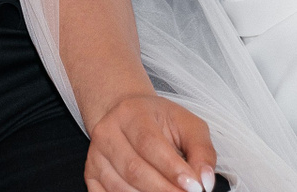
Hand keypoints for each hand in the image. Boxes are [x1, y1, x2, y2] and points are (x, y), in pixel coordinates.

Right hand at [85, 93, 217, 191]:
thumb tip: (205, 181)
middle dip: (164, 190)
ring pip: (120, 187)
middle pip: (134, 169)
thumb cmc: (160, 122)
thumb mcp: (187, 125)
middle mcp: (107, 131)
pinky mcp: (91, 174)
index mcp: (132, 112)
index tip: (195, 187)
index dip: (172, 168)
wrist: (126, 116)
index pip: (150, 143)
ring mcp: (96, 154)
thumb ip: (202, 151)